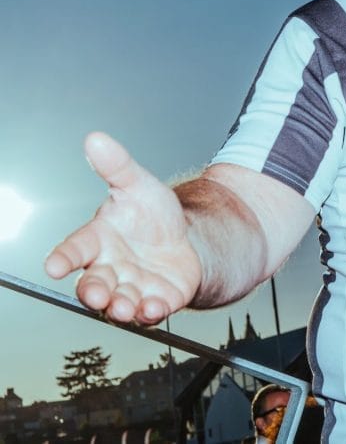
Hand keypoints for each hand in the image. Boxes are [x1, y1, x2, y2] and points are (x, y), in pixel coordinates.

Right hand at [44, 132, 200, 324]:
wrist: (188, 238)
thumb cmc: (152, 214)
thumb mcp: (139, 185)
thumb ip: (117, 166)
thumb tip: (95, 138)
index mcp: (98, 240)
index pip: (75, 249)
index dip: (63, 258)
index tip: (53, 266)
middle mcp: (110, 268)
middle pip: (93, 284)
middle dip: (94, 291)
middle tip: (98, 295)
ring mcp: (132, 287)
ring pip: (118, 303)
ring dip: (119, 307)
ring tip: (123, 305)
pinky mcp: (158, 300)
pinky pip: (150, 312)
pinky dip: (151, 312)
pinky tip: (154, 308)